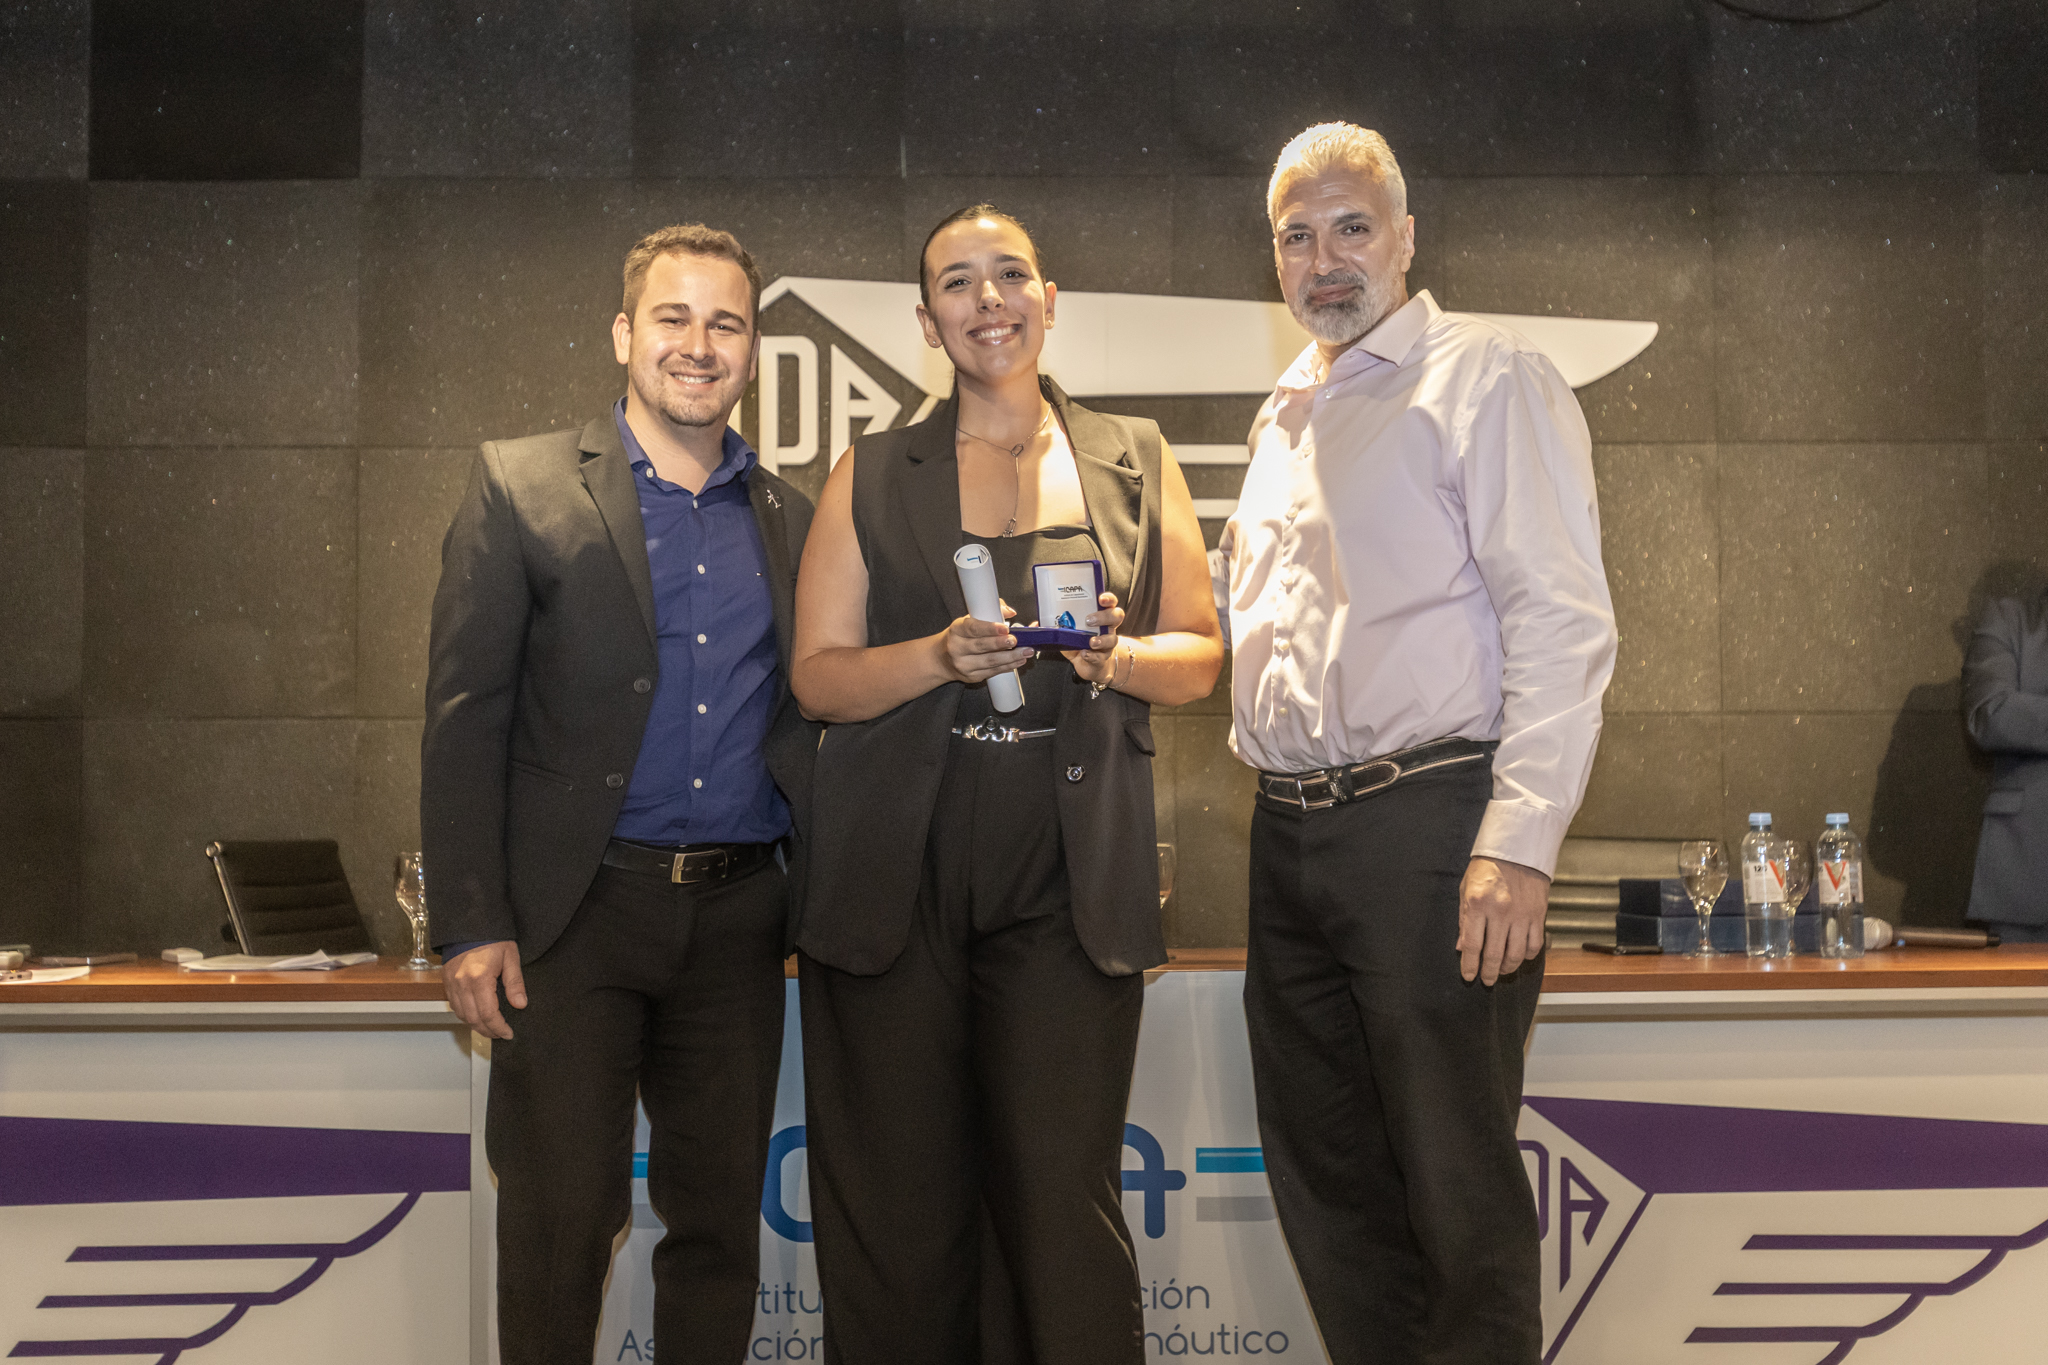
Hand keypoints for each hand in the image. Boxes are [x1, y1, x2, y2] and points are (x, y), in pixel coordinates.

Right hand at [443, 940, 525, 1039]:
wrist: (470, 924)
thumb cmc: (492, 938)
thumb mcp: (510, 957)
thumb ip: (515, 983)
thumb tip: (520, 1004)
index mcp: (479, 979)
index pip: (488, 1014)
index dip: (499, 1027)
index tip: (508, 1033)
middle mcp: (462, 984)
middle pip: (473, 1019)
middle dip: (488, 1031)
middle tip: (500, 1034)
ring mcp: (452, 984)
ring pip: (461, 1015)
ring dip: (475, 1025)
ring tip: (490, 1028)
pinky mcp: (446, 982)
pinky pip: (454, 1005)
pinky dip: (465, 1015)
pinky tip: (476, 1015)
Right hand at [938, 600, 1032, 682]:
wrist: (943, 659)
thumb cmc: (960, 637)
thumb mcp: (969, 620)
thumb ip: (990, 612)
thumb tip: (1009, 612)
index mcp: (957, 630)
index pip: (973, 629)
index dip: (990, 628)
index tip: (1005, 628)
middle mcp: (958, 648)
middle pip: (982, 646)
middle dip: (1002, 644)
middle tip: (1017, 641)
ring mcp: (964, 665)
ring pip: (990, 662)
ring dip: (1011, 657)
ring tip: (1025, 651)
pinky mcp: (972, 677)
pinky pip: (993, 672)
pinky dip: (1008, 666)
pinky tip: (1018, 661)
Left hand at [1064, 592, 1127, 683]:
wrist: (1086, 664)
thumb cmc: (1079, 642)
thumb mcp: (1070, 630)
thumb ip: (1064, 623)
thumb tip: (1048, 620)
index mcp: (1101, 617)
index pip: (1111, 603)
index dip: (1109, 599)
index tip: (1101, 599)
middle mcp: (1108, 628)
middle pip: (1116, 617)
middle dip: (1104, 617)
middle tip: (1089, 620)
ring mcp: (1107, 644)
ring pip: (1112, 639)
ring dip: (1101, 640)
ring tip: (1091, 642)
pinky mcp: (1102, 659)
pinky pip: (1100, 657)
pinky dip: (1092, 656)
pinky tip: (1084, 654)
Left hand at [1456, 857, 1548, 985]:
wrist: (1516, 850)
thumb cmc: (1487, 867)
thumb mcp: (1466, 890)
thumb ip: (1463, 920)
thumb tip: (1462, 947)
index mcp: (1478, 905)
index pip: (1472, 945)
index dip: (1469, 965)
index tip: (1469, 976)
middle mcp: (1500, 912)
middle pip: (1494, 954)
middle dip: (1488, 972)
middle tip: (1486, 980)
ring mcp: (1521, 915)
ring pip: (1516, 954)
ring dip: (1508, 967)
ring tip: (1501, 970)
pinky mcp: (1537, 915)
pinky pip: (1534, 944)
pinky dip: (1528, 955)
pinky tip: (1520, 956)